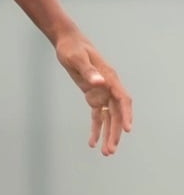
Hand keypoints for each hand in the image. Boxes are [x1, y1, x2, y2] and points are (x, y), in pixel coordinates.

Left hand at [55, 32, 132, 155]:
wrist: (67, 42)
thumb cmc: (73, 48)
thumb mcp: (77, 58)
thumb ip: (88, 71)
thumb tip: (98, 82)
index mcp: (110, 78)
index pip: (122, 100)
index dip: (126, 115)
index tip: (127, 129)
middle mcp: (109, 87)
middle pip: (116, 114)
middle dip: (115, 132)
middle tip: (110, 150)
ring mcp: (102, 92)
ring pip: (109, 118)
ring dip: (108, 134)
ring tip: (105, 152)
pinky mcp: (93, 96)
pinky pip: (97, 116)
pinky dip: (96, 129)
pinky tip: (92, 142)